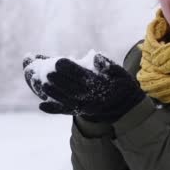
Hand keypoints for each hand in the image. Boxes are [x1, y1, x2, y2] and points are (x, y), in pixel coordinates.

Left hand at [25, 53, 144, 122]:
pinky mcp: (82, 112)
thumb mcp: (121, 73)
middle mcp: (91, 97)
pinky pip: (66, 111)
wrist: (127, 109)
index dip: (69, 69)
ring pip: (66, 99)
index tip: (58, 61)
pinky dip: (53, 109)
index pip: (82, 75)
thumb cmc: (123, 86)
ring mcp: (85, 106)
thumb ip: (109, 65)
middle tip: (45, 71)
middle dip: (57, 79)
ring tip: (41, 84)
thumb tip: (96, 57)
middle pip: (71, 87)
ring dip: (53, 92)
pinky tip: (42, 105)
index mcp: (100, 85)